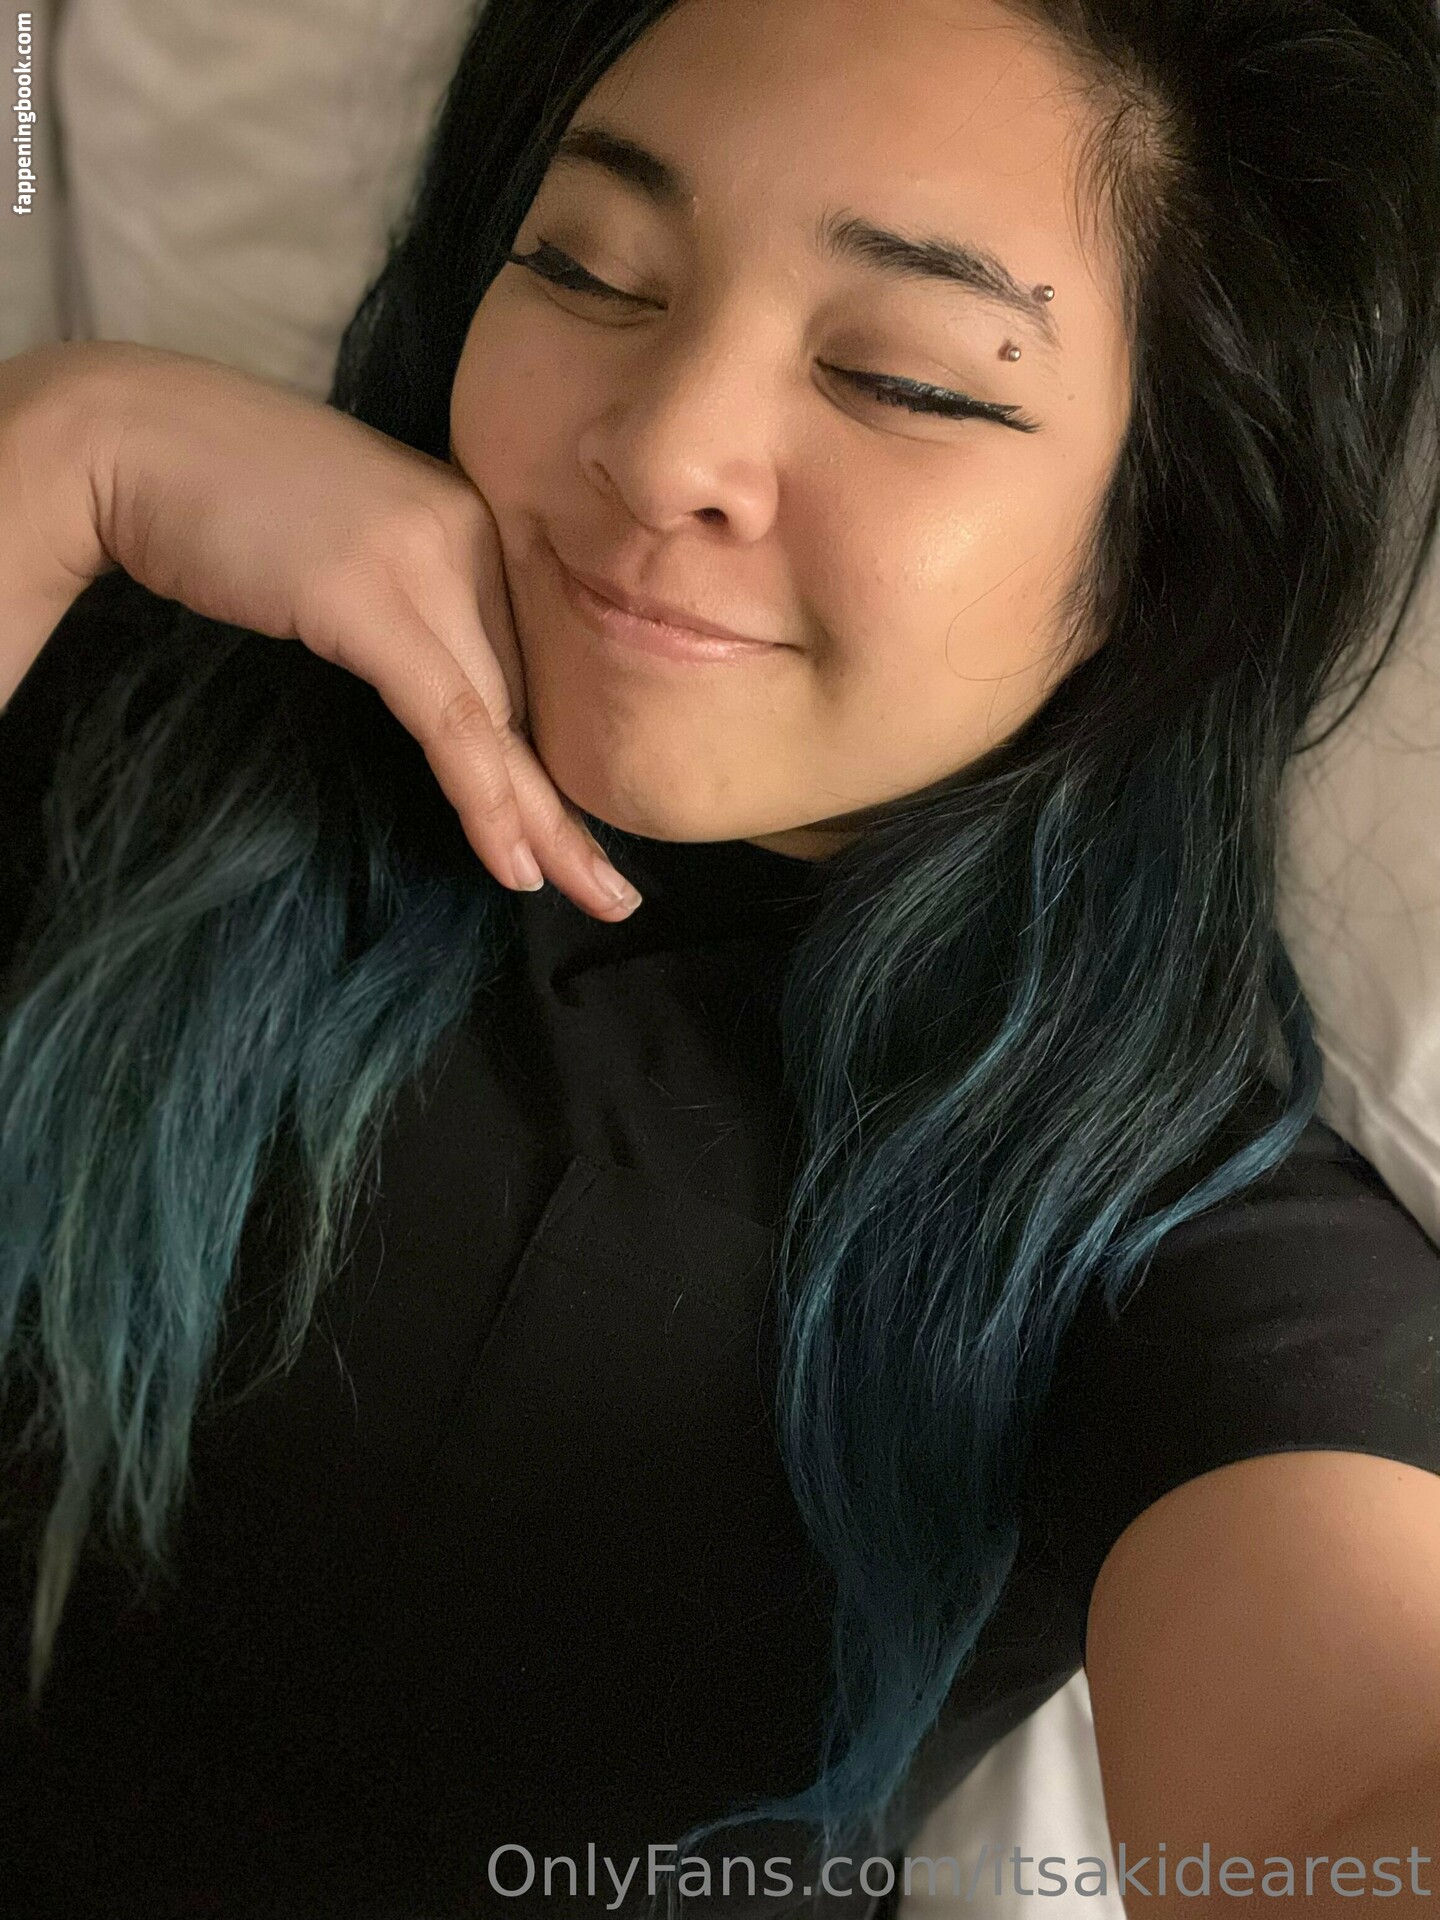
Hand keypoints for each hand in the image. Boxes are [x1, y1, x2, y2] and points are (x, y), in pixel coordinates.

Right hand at [3, 340, 640, 918]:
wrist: (131, 436)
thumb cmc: (223, 498)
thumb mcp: (345, 551)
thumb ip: (406, 605)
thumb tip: (441, 693)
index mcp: (470, 521)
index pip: (526, 662)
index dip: (549, 757)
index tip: (574, 832)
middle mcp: (467, 535)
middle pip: (530, 696)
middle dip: (569, 805)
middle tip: (614, 892)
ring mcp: (424, 562)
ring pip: (503, 718)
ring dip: (543, 822)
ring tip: (592, 898)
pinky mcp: (371, 597)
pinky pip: (450, 719)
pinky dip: (485, 795)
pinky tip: (513, 860)